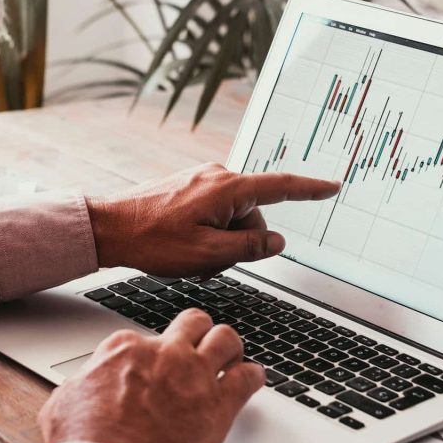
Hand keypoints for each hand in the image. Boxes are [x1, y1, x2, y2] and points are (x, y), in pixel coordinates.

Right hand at [37, 310, 263, 442]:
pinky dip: (254, 377)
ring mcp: (194, 374)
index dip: (152, 355)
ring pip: (226, 338)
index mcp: (125, 348)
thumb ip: (81, 384)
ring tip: (232, 359)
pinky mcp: (219, 404)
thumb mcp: (63, 401)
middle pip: (193, 323)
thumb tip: (83, 386)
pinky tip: (251, 382)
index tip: (155, 370)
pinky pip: (249, 376)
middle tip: (200, 349)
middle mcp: (164, 353)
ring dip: (230, 348)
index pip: (147, 337)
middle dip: (198, 333)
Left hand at [86, 163, 339, 276]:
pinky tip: (185, 249)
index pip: (281, 185)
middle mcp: (218, 177)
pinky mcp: (189, 188)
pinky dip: (208, 235)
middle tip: (208, 265)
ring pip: (233, 218)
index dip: (311, 188)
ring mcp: (202, 181)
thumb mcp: (207, 255)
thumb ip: (249, 247)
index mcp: (228, 188)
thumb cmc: (152, 241)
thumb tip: (276, 240)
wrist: (109, 228)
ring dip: (221, 243)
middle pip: (253, 215)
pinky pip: (215, 214)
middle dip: (240, 243)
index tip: (333, 185)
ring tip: (192, 260)